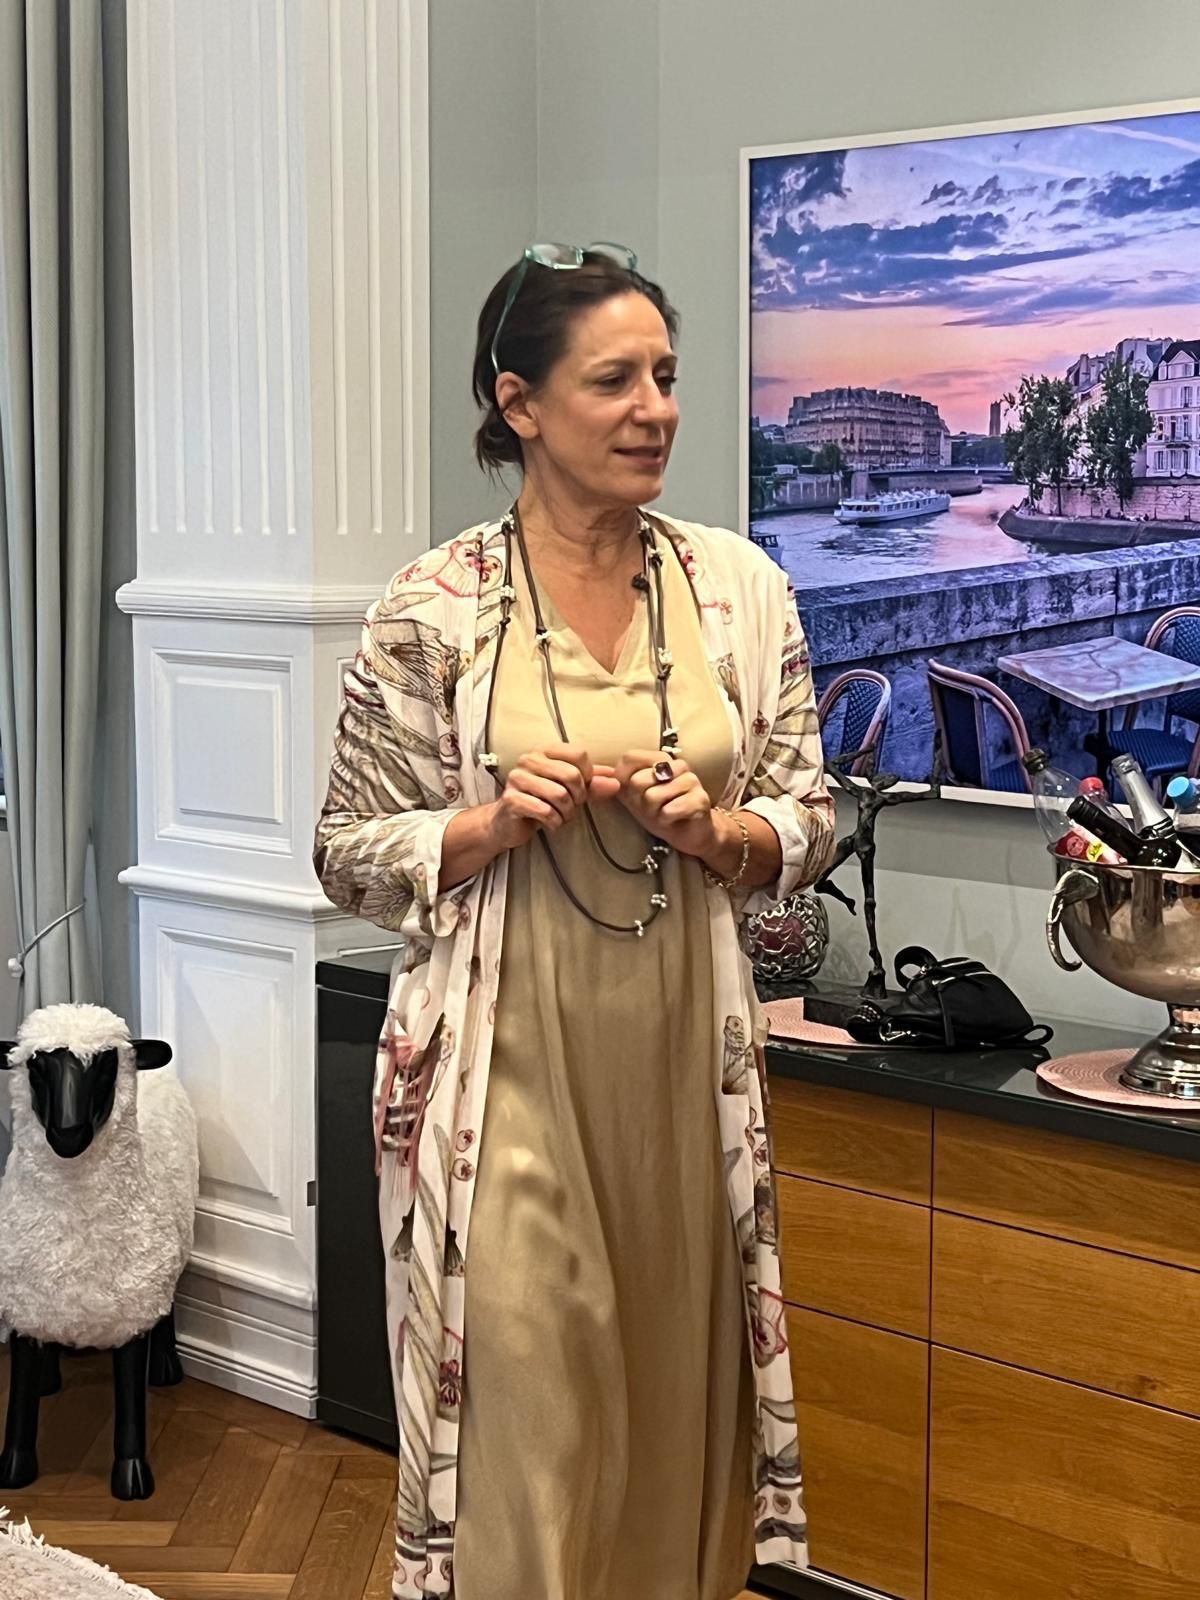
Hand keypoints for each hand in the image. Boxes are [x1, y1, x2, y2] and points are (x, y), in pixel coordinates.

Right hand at [488, 743, 619, 850]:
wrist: (508, 822)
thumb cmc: (540, 801)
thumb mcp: (570, 789)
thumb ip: (592, 783)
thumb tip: (615, 781)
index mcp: (544, 751)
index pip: (578, 754)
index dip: (587, 775)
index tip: (580, 788)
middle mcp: (529, 759)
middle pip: (572, 775)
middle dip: (578, 797)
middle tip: (571, 806)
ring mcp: (518, 778)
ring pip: (560, 795)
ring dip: (566, 813)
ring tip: (560, 816)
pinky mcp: (512, 800)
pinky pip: (545, 811)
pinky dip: (554, 822)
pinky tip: (550, 823)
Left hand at [614, 750, 723, 859]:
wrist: (689, 833)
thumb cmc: (660, 811)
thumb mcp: (633, 796)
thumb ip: (617, 782)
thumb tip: (596, 773)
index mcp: (660, 759)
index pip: (629, 758)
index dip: (624, 781)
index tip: (635, 794)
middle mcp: (677, 765)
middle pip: (638, 781)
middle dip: (640, 802)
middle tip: (653, 808)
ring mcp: (691, 781)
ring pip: (653, 797)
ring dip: (654, 813)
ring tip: (664, 814)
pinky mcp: (700, 800)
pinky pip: (668, 811)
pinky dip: (665, 821)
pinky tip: (674, 820)